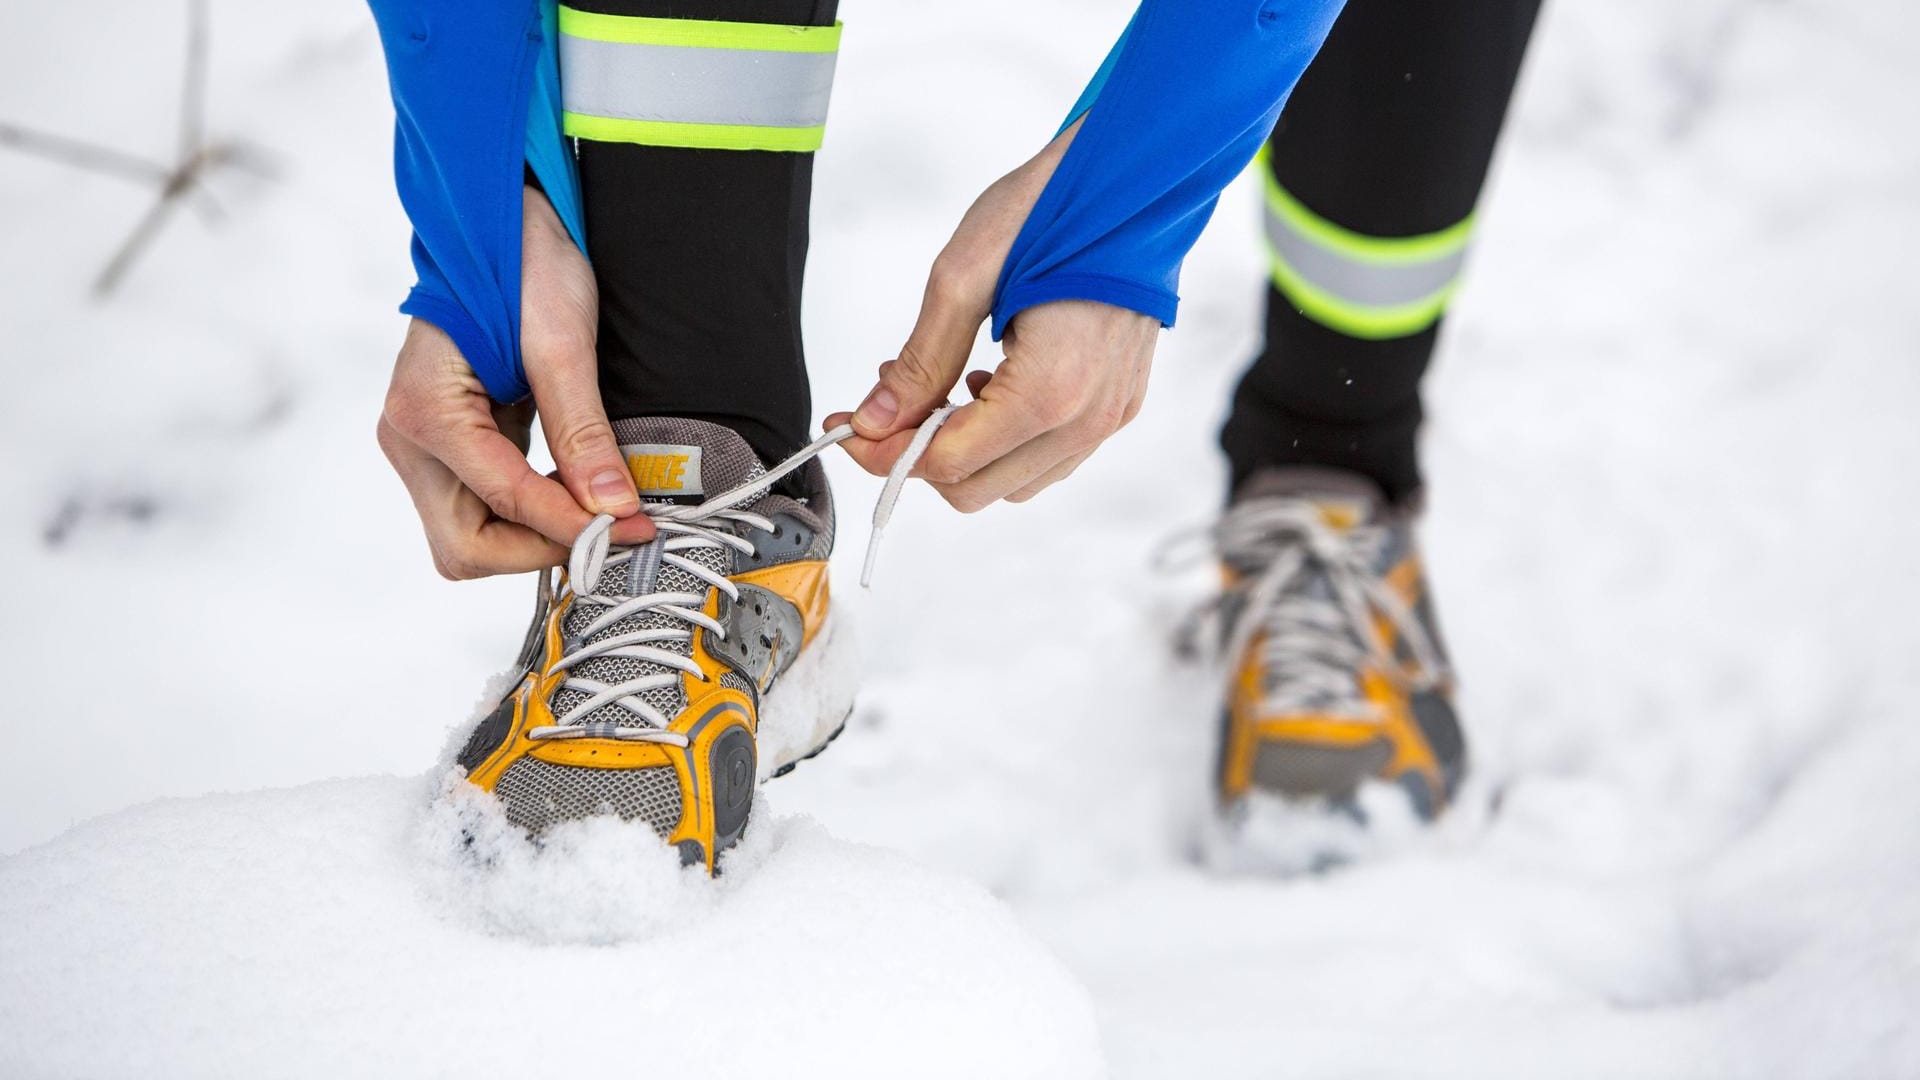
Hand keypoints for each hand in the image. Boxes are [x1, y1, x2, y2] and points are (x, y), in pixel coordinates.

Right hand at [376, 185, 653, 579]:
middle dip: (541, 548)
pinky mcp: (451, 448)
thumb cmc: (522, 265)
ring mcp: (424, 449)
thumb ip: (582, 432)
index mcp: (424, 412)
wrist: (500, 222)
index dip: (572, 525)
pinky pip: (484, 510)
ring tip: (602, 512)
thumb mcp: (561, 343)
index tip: (633, 530)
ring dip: (536, 538)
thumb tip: (613, 505)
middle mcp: (410, 441)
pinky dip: (532, 515)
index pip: (503, 500)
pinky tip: (577, 492)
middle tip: (615, 532)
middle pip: (468, 546)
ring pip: (472, 539)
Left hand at [826, 121, 1159, 510]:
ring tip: (947, 386)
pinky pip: (1051, 456)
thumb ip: (919, 363)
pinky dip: (1008, 438)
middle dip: (923, 454)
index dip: (888, 452)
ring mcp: (1110, 416)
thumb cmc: (1055, 209)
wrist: (1136, 178)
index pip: (949, 463)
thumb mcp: (963, 276)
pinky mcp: (1120, 404)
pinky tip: (992, 383)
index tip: (851, 427)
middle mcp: (1087, 419)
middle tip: (892, 405)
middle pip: (978, 489)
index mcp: (1050, 392)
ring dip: (967, 449)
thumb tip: (873, 420)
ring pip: (1014, 481)